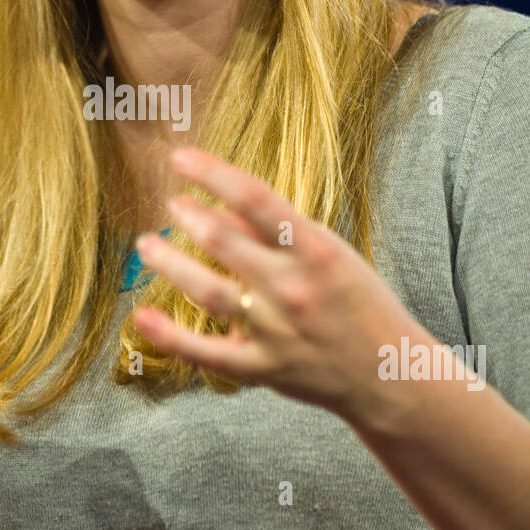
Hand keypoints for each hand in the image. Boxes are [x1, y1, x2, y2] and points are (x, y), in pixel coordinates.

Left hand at [132, 145, 421, 420]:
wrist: (388, 372)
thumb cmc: (357, 301)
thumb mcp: (329, 254)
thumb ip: (276, 232)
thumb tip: (218, 203)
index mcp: (316, 251)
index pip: (256, 198)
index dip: (212, 173)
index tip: (179, 157)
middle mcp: (293, 288)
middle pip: (224, 242)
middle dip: (188, 216)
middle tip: (171, 204)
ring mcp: (275, 331)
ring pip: (207, 292)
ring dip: (170, 264)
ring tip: (147, 244)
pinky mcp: (261, 367)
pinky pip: (206, 352)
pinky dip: (169, 335)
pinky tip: (141, 315)